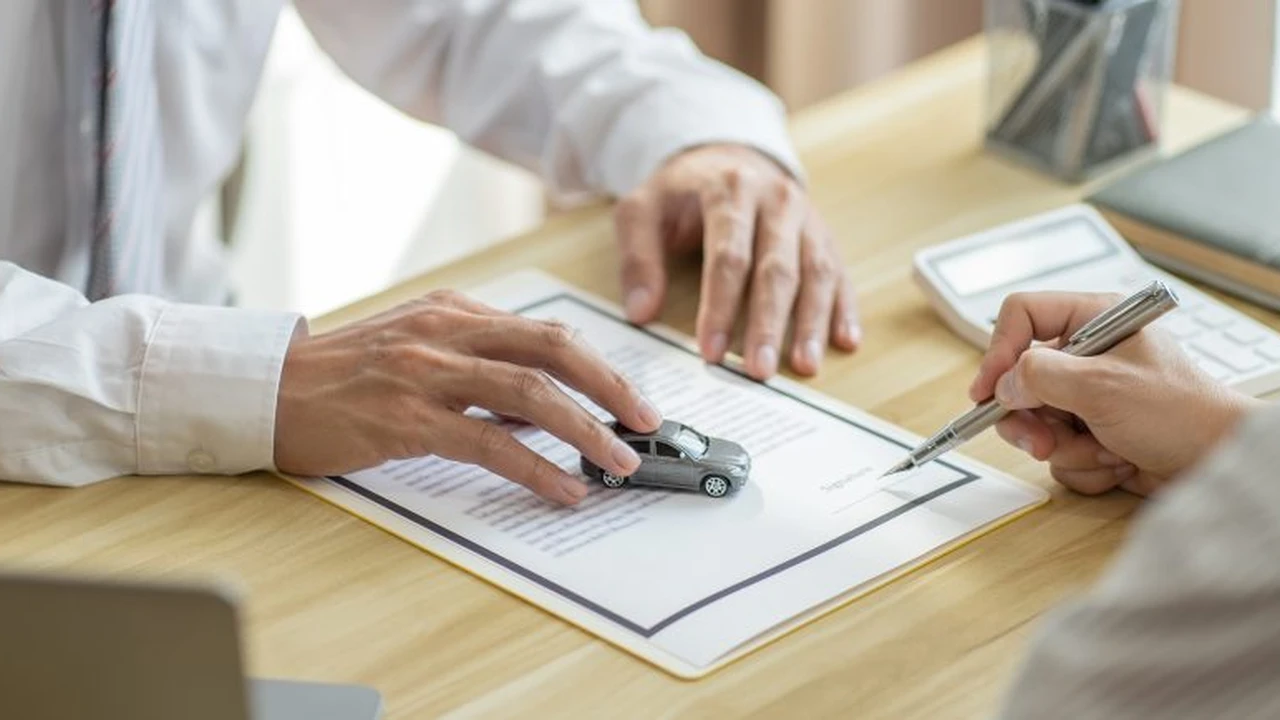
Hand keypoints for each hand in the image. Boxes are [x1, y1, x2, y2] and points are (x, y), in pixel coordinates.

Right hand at [273, 290, 661, 504]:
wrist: (266, 389)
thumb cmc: (342, 375)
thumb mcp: (416, 347)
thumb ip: (476, 363)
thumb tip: (541, 403)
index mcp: (453, 310)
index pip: (544, 331)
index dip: (597, 365)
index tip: (629, 398)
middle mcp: (445, 330)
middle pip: (551, 348)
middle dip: (610, 386)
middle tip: (646, 422)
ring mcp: (425, 371)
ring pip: (529, 392)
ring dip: (585, 429)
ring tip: (618, 462)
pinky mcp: (404, 417)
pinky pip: (487, 442)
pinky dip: (535, 467)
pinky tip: (562, 488)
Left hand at [614, 143, 859, 379]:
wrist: (726, 156)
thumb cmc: (681, 193)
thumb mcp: (642, 210)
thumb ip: (637, 257)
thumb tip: (641, 312)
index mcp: (730, 189)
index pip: (728, 255)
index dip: (719, 306)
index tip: (710, 350)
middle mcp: (777, 200)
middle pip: (777, 269)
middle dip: (768, 323)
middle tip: (759, 371)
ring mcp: (807, 217)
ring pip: (816, 272)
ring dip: (812, 322)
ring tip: (805, 366)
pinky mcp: (824, 234)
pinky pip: (840, 272)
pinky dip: (845, 308)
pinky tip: (847, 341)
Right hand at [968, 292, 1260, 495]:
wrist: (1219, 463)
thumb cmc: (1181, 413)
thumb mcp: (1102, 385)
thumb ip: (1041, 377)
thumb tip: (1002, 386)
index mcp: (1095, 320)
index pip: (1023, 316)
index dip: (999, 350)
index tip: (988, 390)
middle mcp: (1088, 356)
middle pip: (1020, 379)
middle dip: (1032, 419)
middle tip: (1042, 441)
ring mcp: (1089, 397)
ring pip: (1037, 423)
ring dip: (1067, 447)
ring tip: (1104, 451)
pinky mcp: (1093, 433)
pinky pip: (1059, 452)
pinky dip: (1084, 464)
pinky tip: (1118, 460)